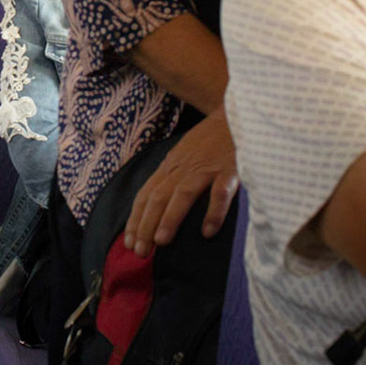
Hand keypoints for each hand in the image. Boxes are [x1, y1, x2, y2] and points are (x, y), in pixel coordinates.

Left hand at [124, 111, 237, 258]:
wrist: (237, 112)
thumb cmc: (211, 139)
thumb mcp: (184, 155)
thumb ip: (173, 177)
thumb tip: (158, 207)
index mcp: (171, 166)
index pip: (146, 195)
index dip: (136, 219)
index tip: (128, 243)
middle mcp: (183, 168)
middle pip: (158, 197)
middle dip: (146, 225)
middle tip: (139, 251)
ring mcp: (206, 168)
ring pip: (182, 194)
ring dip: (170, 218)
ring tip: (160, 241)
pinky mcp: (229, 169)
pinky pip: (220, 192)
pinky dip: (213, 211)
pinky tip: (207, 231)